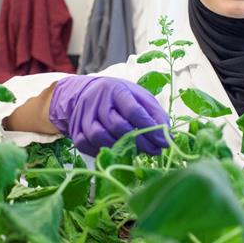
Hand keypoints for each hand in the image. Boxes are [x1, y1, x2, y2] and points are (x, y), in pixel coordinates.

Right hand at [48, 76, 170, 155]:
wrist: (87, 92)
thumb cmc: (118, 95)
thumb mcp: (139, 96)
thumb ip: (154, 112)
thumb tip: (167, 134)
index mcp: (116, 90)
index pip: (133, 111)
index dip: (150, 128)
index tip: (163, 141)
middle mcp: (98, 101)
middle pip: (118, 126)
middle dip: (140, 142)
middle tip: (155, 150)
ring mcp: (84, 116)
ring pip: (101, 137)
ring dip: (122, 149)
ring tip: (138, 152)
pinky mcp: (76, 129)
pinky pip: (88, 145)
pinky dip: (103, 152)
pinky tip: (116, 152)